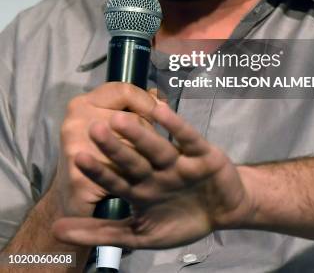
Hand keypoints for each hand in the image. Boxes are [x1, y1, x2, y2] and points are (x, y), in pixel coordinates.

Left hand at [52, 102, 254, 248]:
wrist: (225, 210)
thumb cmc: (181, 219)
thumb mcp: (140, 235)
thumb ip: (102, 232)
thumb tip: (57, 231)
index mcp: (140, 189)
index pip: (116, 179)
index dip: (99, 170)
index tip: (77, 158)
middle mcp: (155, 172)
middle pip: (133, 159)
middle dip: (114, 147)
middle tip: (93, 129)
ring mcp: (178, 162)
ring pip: (157, 147)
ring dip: (140, 134)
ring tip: (120, 119)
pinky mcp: (202, 154)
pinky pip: (188, 139)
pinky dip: (176, 126)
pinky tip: (160, 110)